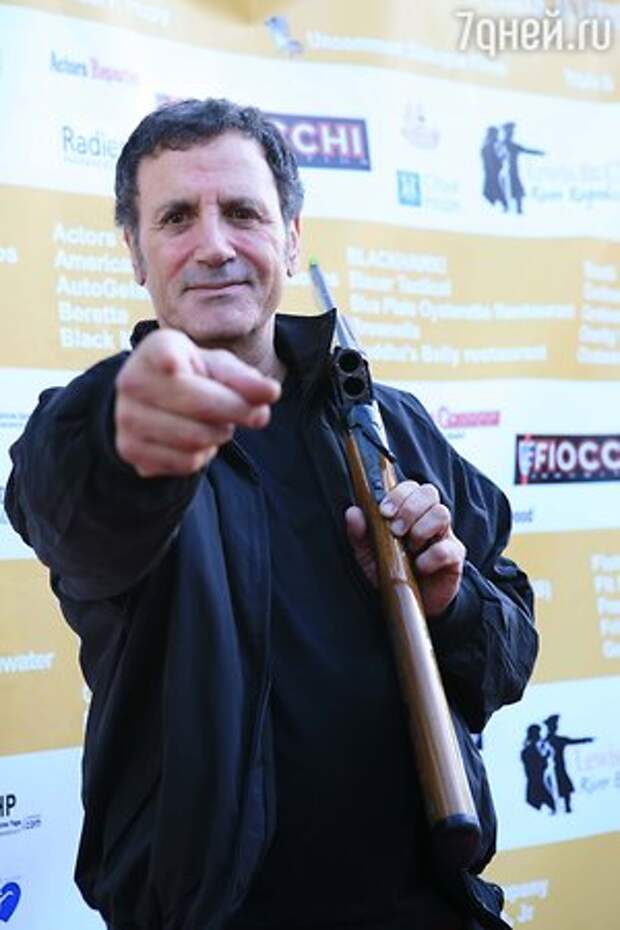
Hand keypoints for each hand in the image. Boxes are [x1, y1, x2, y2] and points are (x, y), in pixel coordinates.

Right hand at [115, 329, 280, 476]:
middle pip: (201, 406)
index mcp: (156, 349)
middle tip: (251, 413)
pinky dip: (202, 455)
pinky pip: (186, 463)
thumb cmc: (193, 375)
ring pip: (196, 439)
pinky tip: (194, 440)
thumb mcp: (220, 368)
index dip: (183, 369)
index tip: (182, 370)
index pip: (170, 360)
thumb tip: (271, 393)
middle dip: (236, 413)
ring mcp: (126, 418)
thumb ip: (246, 379)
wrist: (150, 401)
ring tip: (214, 423)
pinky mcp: (129, 450)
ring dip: (219, 435)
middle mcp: (132, 381)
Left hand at [345, 480, 465, 617]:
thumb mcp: (368, 553)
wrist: (409, 601)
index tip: (384, 512)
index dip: (398, 495)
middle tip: (396, 531)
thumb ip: (359, 533)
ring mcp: (444, 534)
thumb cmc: (390, 569)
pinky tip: (420, 567)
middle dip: (409, 509)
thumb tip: (353, 512)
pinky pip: (448, 548)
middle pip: (429, 492)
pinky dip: (431, 557)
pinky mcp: (455, 556)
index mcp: (408, 510)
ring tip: (409, 548)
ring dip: (420, 529)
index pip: (410, 487)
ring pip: (441, 513)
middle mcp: (428, 517)